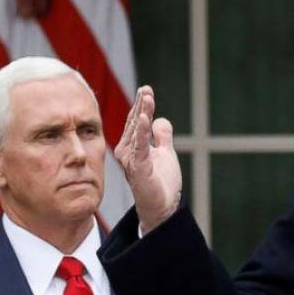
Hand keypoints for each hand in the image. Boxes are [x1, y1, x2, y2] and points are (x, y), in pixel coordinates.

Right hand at [115, 86, 181, 232]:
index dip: (142, 105)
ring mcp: (131, 159)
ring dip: (142, 113)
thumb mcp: (165, 153)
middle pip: (134, 122)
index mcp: (133, 146)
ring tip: (147, 97)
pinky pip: (140, 146)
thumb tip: (160, 119)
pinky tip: (144, 118)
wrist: (162, 206)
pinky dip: (142, 132)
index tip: (146, 89)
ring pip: (137, 131)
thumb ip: (162, 137)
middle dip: (141, 105)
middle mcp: (127, 151)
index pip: (137, 121)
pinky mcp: (138, 168)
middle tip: (146, 89)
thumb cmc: (161, 181)